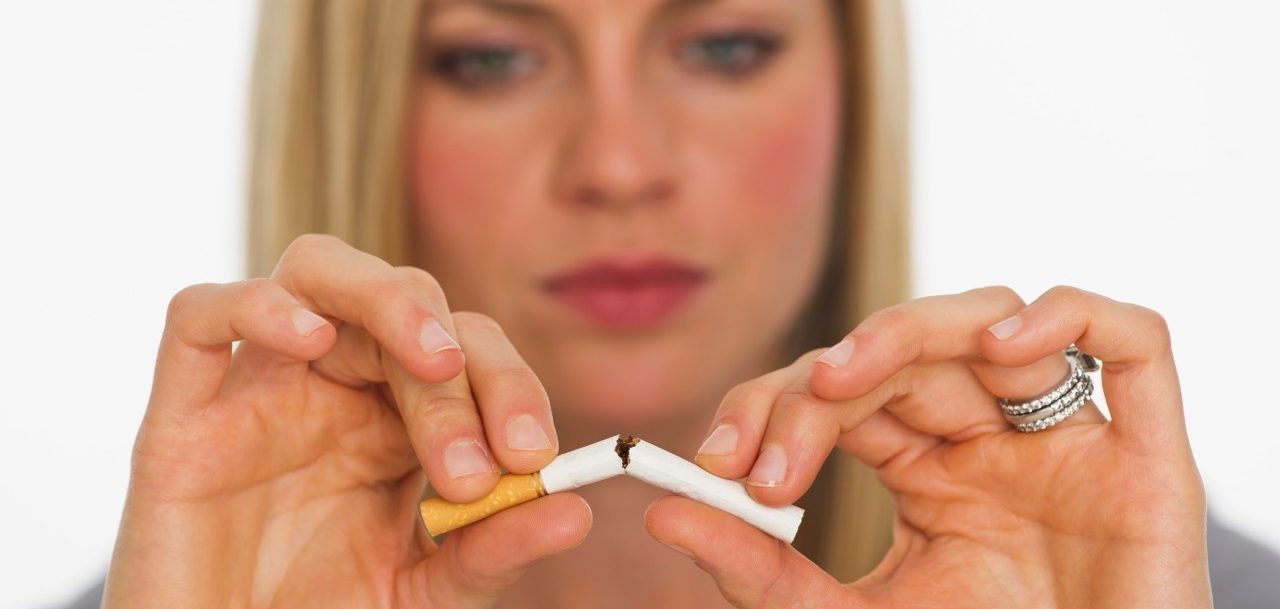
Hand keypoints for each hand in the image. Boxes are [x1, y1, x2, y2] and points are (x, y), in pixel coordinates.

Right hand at [102, 234, 589, 608]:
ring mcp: (258, 390)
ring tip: (434, 360)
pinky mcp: (179, 416)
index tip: (535, 456)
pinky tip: (311, 338)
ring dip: (386, 298)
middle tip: (477, 462)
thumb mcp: (424, 592)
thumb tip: (575, 512)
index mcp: (397, 418)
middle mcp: (333, 386)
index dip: (511, 387)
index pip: (469, 353)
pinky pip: (199, 316)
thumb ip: (491, 551)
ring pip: (316, 270)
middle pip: (408, 305)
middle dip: (460, 372)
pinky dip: (255, 306)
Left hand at [646, 286, 1210, 607]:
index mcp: (927, 468)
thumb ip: (764, 575)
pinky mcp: (1147, 452)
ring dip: (909, 329)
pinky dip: (1069, 319)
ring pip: (994, 319)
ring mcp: (1069, 436)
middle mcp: (993, 437)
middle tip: (764, 453)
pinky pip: (1130, 340)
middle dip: (821, 378)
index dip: (773, 406)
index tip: (717, 465)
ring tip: (844, 375)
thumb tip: (662, 517)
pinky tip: (1002, 350)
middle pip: (903, 350)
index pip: (842, 391)